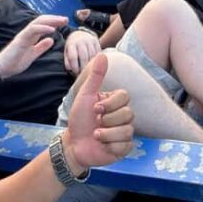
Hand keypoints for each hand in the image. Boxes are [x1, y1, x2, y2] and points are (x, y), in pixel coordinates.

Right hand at [0, 15, 66, 78]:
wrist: (2, 69)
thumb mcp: (32, 55)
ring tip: (61, 21)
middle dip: (54, 19)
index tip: (64, 22)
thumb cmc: (15, 62)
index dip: (54, 22)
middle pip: (42, 21)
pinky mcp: (20, 39)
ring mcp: (24, 35)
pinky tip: (52, 29)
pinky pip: (32, 30)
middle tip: (66, 19)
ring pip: (38, 22)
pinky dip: (43, 28)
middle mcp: (27, 33)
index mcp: (31, 36)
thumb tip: (51, 40)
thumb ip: (41, 47)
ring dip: (51, 20)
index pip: (44, 25)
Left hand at [63, 54, 134, 172]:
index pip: (125, 96)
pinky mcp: (124, 147)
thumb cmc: (79, 119)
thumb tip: (103, 54)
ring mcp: (125, 132)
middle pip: (128, 113)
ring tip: (96, 135)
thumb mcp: (85, 96)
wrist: (73, 144)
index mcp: (115, 102)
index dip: (110, 104)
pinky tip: (102, 146)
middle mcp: (122, 116)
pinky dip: (110, 146)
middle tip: (96, 123)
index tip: (95, 109)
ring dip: (107, 134)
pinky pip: (125, 145)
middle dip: (108, 120)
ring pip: (127, 130)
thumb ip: (95, 76)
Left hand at [64, 30, 101, 75]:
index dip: (75, 67)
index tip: (76, 74)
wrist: (80, 35)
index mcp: (71, 44)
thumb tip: (70, 69)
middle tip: (84, 76)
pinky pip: (98, 52)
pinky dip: (97, 60)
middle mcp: (80, 41)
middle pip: (83, 56)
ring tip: (89, 72)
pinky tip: (95, 65)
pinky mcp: (96, 41)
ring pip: (92, 55)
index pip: (73, 57)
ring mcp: (89, 40)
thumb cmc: (72, 48)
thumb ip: (67, 61)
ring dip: (91, 65)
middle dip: (84, 68)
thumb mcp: (67, 52)